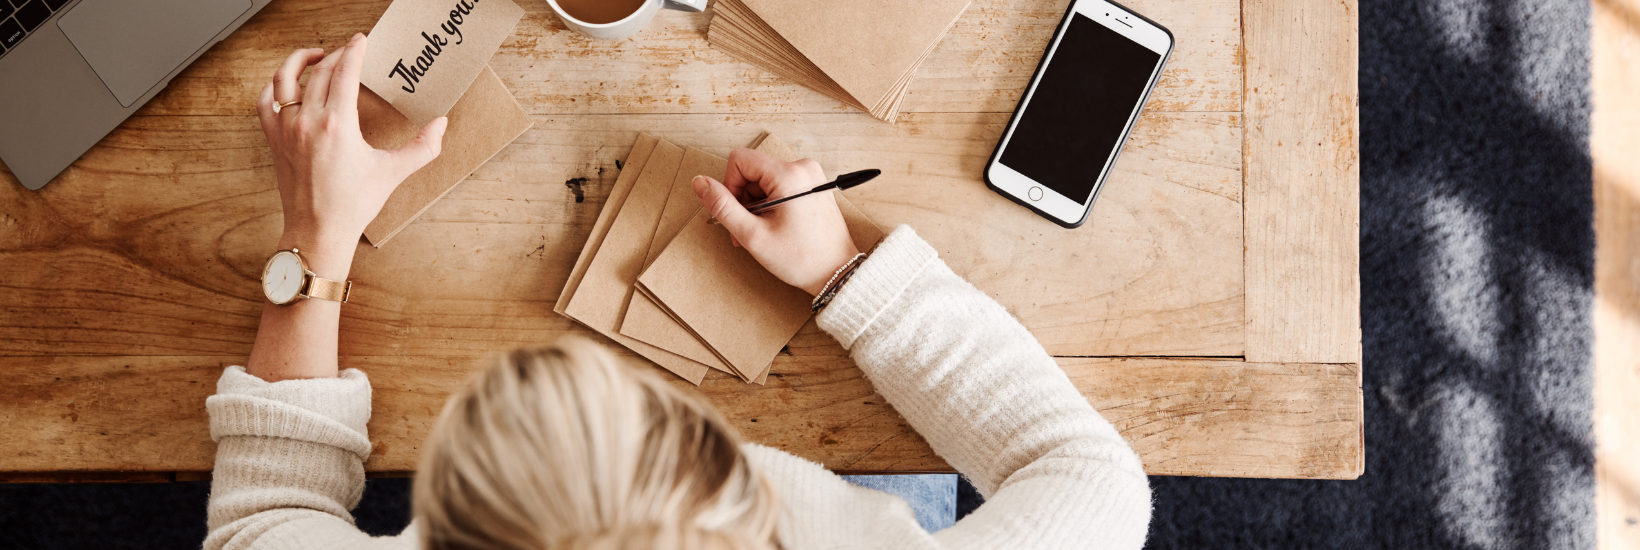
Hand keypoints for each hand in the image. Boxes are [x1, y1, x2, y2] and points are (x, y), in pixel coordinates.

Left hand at [257, 34, 446, 272]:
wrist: (319, 231)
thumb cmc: (354, 205)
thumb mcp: (393, 173)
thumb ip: (423, 147)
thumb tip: (442, 125)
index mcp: (338, 125)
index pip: (344, 72)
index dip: (354, 50)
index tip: (361, 40)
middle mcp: (308, 121)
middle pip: (320, 71)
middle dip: (337, 55)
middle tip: (350, 52)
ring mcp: (286, 129)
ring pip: (285, 79)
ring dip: (299, 60)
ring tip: (315, 56)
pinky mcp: (274, 140)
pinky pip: (266, 102)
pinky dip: (274, 87)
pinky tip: (288, 85)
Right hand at [693, 148, 858, 295]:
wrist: (838, 272)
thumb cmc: (801, 258)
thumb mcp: (753, 235)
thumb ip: (723, 206)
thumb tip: (699, 182)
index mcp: (789, 174)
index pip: (739, 160)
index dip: (729, 186)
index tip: (737, 214)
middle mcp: (802, 167)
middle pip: (752, 170)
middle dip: (743, 200)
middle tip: (748, 231)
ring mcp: (810, 175)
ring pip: (764, 180)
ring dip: (756, 206)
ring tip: (762, 233)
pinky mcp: (813, 185)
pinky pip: (779, 186)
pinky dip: (770, 205)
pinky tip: (775, 227)